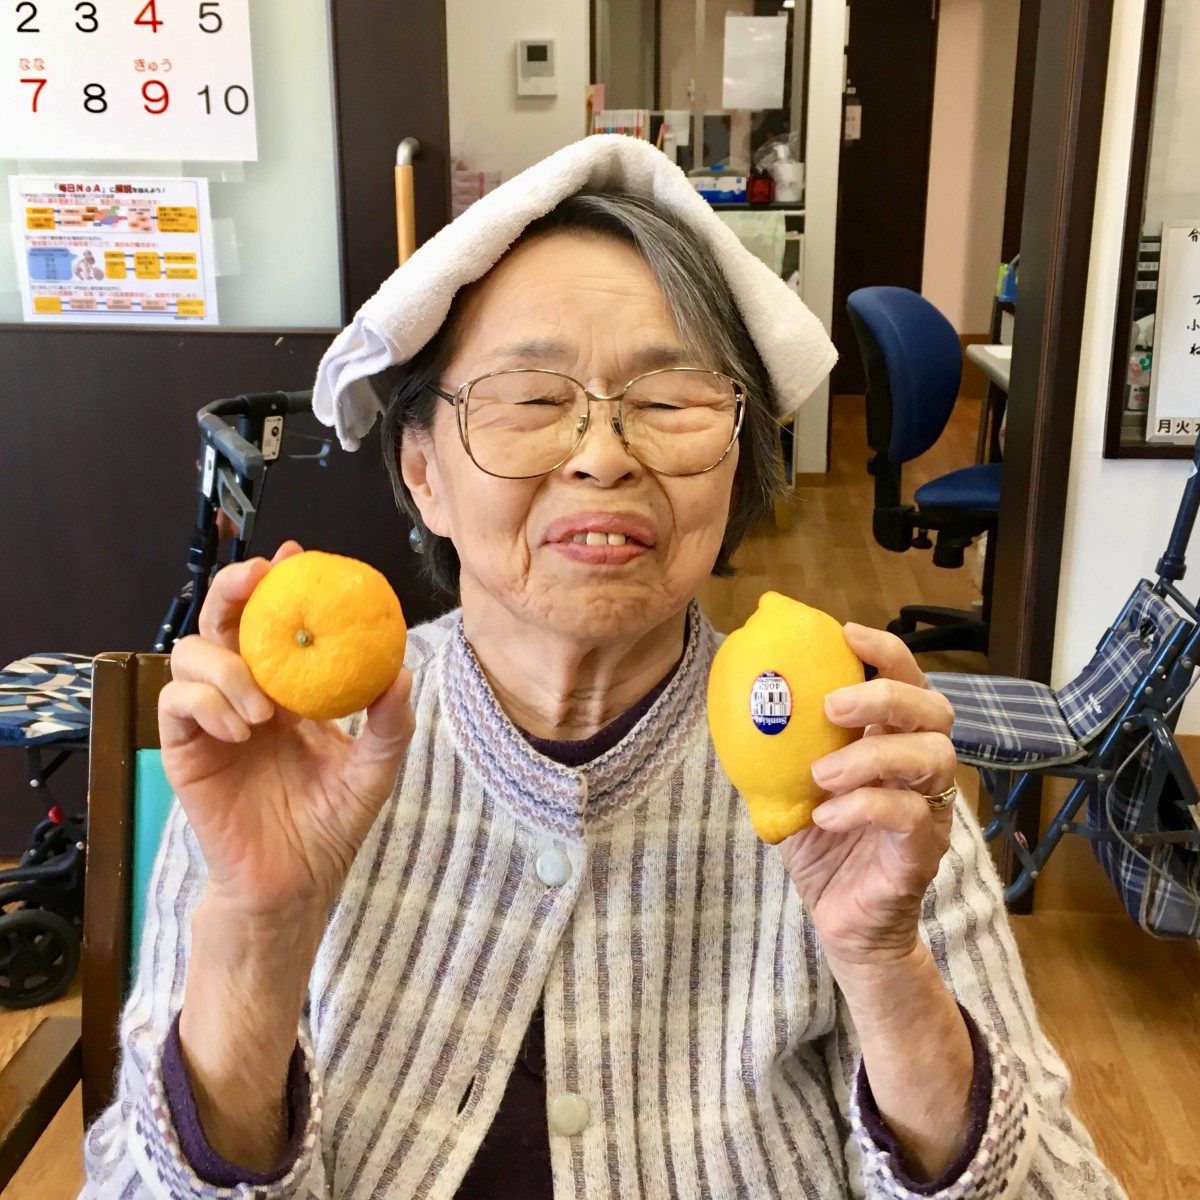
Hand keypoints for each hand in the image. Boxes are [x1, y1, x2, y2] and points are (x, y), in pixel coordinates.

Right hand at [159, 540, 414, 920]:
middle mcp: (247, 695)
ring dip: (226, 666)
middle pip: (223, 622)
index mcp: (290, 691)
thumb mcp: (374, 771)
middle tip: (257, 579)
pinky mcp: (185, 750)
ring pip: (190, 655)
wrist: (294, 885)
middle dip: (232, 589)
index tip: (296, 557)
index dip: (278, 585)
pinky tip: (240, 729)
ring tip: (263, 708)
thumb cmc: (330, 825)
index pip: (276, 624)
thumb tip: (403, 673)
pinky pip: (176, 704)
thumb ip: (390, 725)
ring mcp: (212, 721)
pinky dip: (205, 704)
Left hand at [777, 624, 956, 969]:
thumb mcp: (791, 785)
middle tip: (833, 706)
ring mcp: (930, 810)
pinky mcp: (924, 852)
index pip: (908, 681)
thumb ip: (777, 743)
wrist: (845, 922)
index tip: (846, 633)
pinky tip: (825, 816)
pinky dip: (863, 807)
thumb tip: (734, 690)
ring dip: (872, 756)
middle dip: (886, 696)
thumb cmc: (823, 844)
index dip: (886, 651)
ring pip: (932, 758)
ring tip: (821, 774)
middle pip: (935, 710)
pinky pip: (910, 817)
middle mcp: (922, 769)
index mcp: (894, 741)